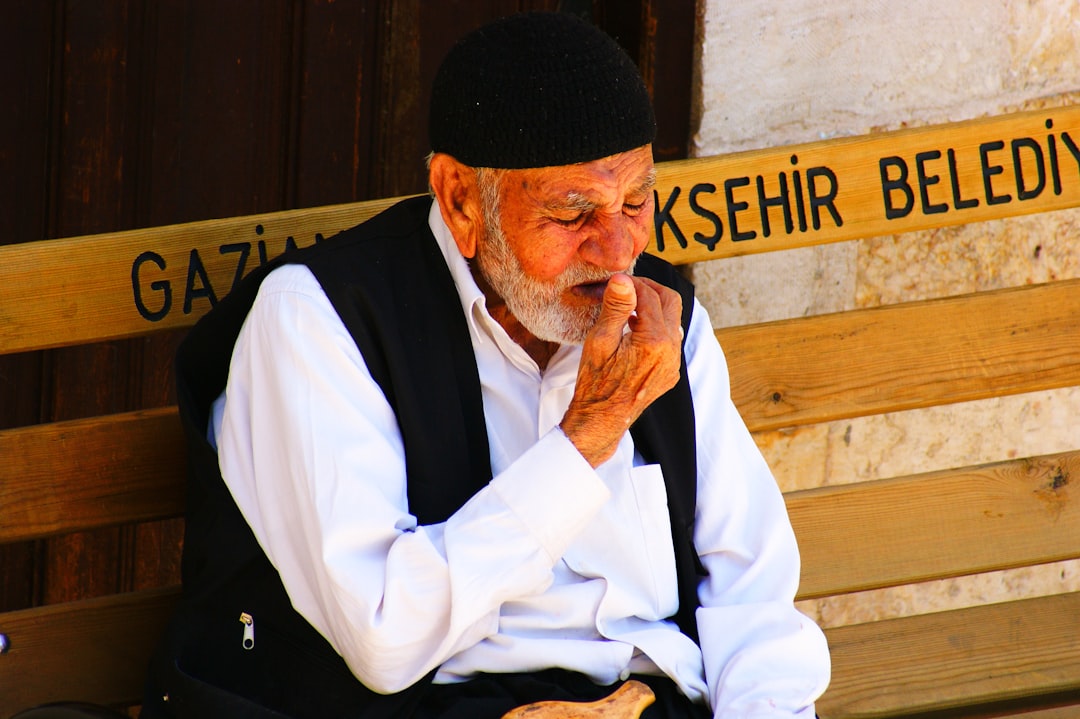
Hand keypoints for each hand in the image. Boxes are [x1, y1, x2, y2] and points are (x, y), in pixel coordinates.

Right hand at [560, 273, 682, 466]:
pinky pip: (670, 340)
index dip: (632, 283)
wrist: (601, 419)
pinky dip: (656, 327)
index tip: (615, 281)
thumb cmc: (595, 382)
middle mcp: (671, 351)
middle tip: (628, 287)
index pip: (649, 296)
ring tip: (628, 308)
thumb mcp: (600, 340)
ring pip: (673, 321)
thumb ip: (615, 307)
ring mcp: (673, 364)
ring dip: (654, 308)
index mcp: (654, 341)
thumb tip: (623, 278)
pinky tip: (634, 331)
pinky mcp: (670, 373)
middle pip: (671, 302)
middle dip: (651, 289)